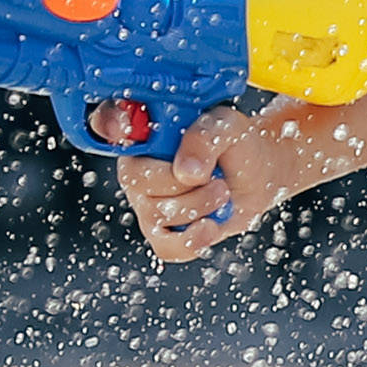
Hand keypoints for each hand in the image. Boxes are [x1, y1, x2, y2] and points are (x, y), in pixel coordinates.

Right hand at [119, 106, 284, 263]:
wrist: (258, 176)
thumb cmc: (235, 144)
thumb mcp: (226, 128)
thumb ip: (204, 139)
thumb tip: (185, 171)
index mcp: (145, 130)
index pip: (108, 120)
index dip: (109, 122)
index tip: (126, 128)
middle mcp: (136, 165)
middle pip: (134, 178)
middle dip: (179, 181)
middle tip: (214, 177)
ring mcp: (146, 200)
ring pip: (155, 214)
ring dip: (199, 206)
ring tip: (221, 192)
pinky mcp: (163, 232)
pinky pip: (165, 246)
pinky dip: (192, 241)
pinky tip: (210, 227)